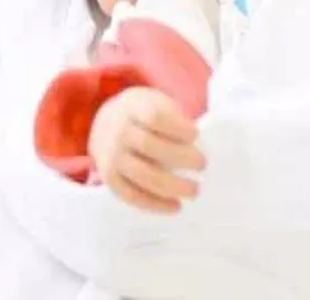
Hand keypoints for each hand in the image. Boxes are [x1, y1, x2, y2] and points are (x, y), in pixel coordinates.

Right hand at [89, 87, 205, 213]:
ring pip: (142, 175)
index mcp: (133, 108)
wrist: (107, 122)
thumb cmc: (143, 115)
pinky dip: (155, 204)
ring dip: (172, 186)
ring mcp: (112, 156)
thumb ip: (174, 120)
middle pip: (150, 146)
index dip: (178, 128)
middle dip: (181, 157)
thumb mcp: (156, 103)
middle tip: (202, 164)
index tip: (196, 135)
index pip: (155, 117)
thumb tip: (197, 149)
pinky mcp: (110, 178)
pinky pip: (131, 195)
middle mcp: (119, 131)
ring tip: (194, 190)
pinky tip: (175, 206)